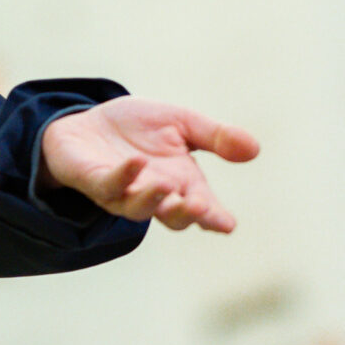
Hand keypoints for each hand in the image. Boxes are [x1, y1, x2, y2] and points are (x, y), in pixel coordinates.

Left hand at [39, 97, 259, 231]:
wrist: (89, 121)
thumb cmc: (137, 129)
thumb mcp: (182, 123)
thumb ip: (215, 137)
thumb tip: (255, 149)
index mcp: (181, 184)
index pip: (202, 209)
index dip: (214, 218)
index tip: (227, 223)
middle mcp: (154, 195)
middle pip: (173, 217)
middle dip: (186, 213)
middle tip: (199, 205)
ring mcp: (123, 192)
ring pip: (138, 208)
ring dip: (153, 199)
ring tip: (166, 186)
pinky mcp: (95, 181)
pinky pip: (109, 186)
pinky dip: (123, 176)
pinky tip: (136, 163)